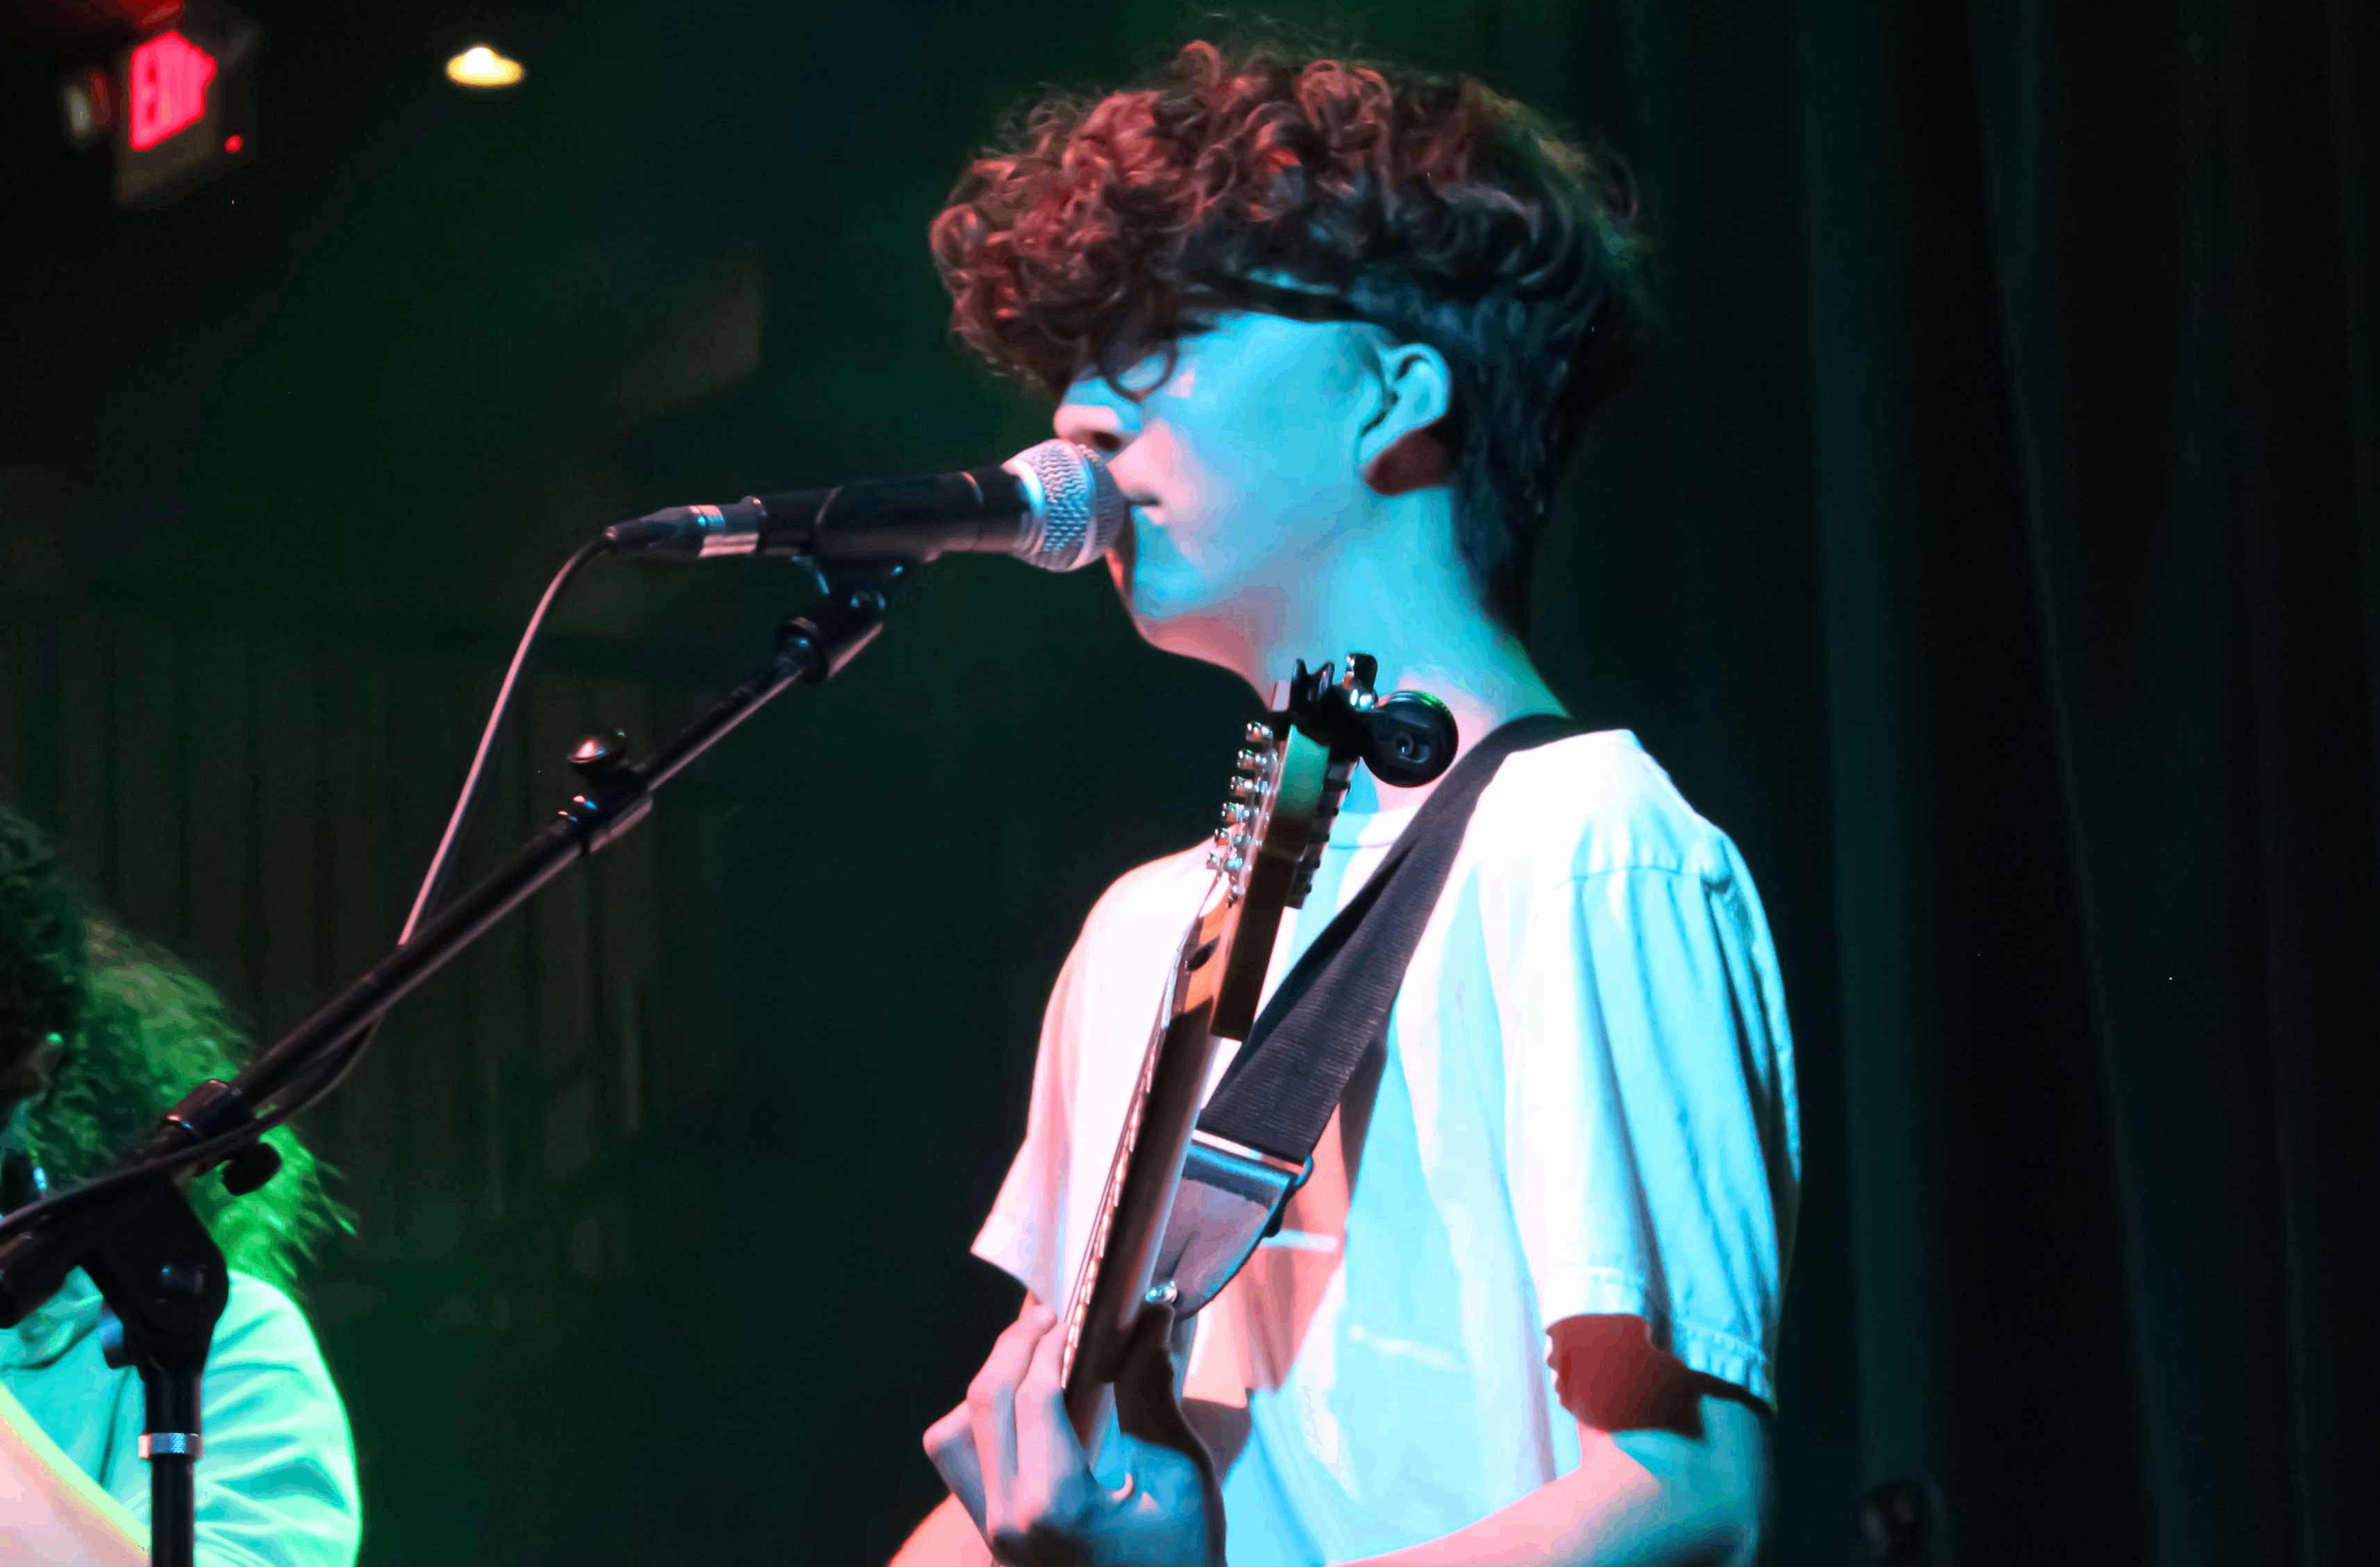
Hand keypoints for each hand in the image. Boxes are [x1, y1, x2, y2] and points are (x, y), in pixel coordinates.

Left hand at [924, 1298, 1222, 1566]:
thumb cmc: (1183, 1553)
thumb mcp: (1182, 1474)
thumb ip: (1154, 1392)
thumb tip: (1151, 1315)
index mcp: (1058, 1508)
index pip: (1035, 1394)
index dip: (1052, 1339)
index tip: (1076, 1308)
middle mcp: (1010, 1525)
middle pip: (984, 1404)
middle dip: (1014, 1346)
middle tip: (1049, 1316)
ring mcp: (993, 1538)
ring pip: (952, 1436)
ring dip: (987, 1387)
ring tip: (1028, 1359)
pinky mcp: (991, 1541)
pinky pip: (961, 1467)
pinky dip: (980, 1424)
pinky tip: (1022, 1408)